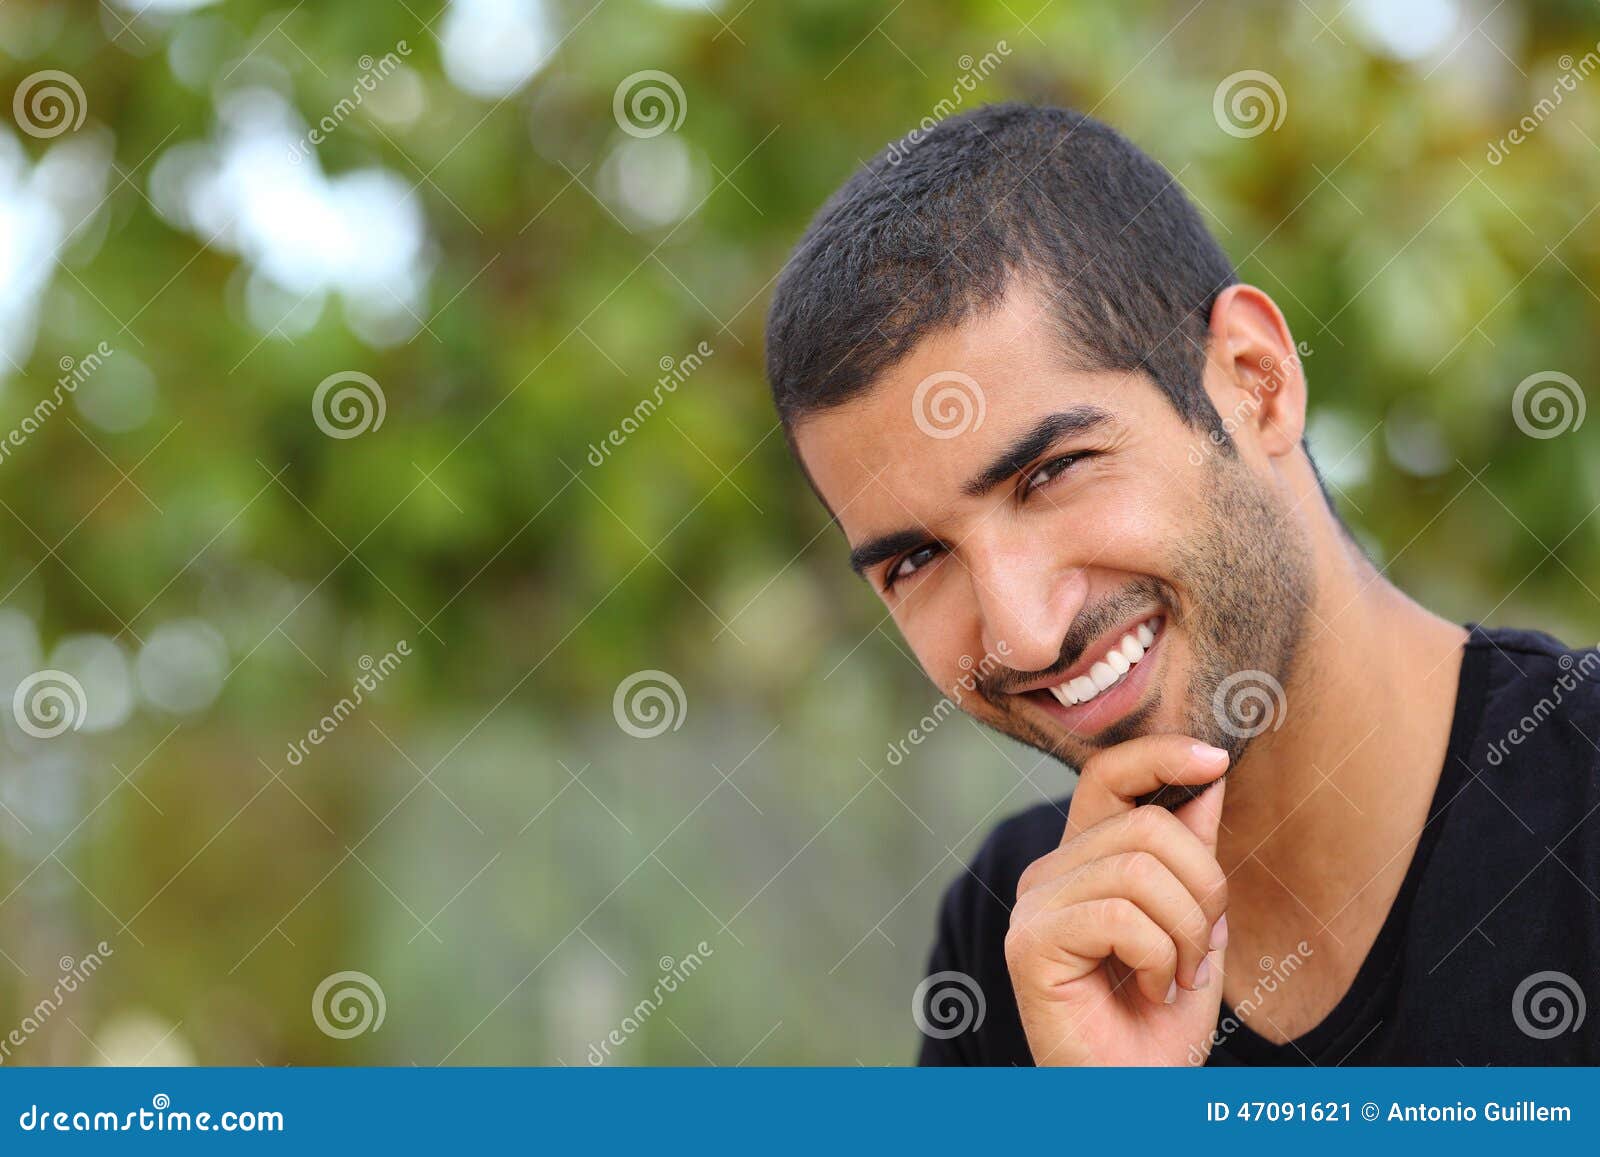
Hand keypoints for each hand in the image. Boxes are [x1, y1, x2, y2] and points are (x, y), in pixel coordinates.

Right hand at [1004, 735, 1229, 1065]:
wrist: (1136, 1093)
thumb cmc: (1160, 1018)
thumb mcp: (1193, 920)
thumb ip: (1191, 849)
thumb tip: (1210, 771)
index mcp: (1083, 857)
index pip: (1109, 772)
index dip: (1161, 753)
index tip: (1217, 761)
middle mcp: (1049, 871)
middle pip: (1148, 826)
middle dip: (1204, 890)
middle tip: (1202, 951)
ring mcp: (1035, 905)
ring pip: (1141, 870)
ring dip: (1187, 934)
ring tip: (1177, 976)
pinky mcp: (1030, 942)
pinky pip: (1121, 917)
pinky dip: (1158, 959)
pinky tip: (1149, 991)